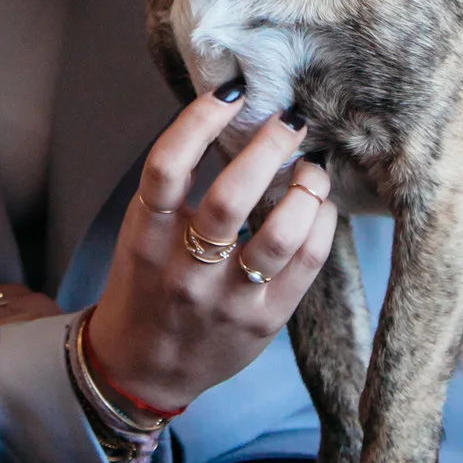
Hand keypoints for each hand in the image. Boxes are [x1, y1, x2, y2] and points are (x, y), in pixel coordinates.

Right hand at [86, 81, 339, 411]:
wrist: (145, 369)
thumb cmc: (147, 287)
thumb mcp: (141, 234)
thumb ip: (175, 191)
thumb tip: (230, 118)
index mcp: (145, 237)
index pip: (167, 167)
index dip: (200, 120)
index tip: (231, 92)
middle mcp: (184, 269)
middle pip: (231, 197)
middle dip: (268, 147)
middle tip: (288, 120)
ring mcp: (227, 299)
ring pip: (280, 233)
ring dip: (306, 187)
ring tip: (312, 166)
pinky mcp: (266, 320)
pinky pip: (307, 262)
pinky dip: (321, 222)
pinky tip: (319, 204)